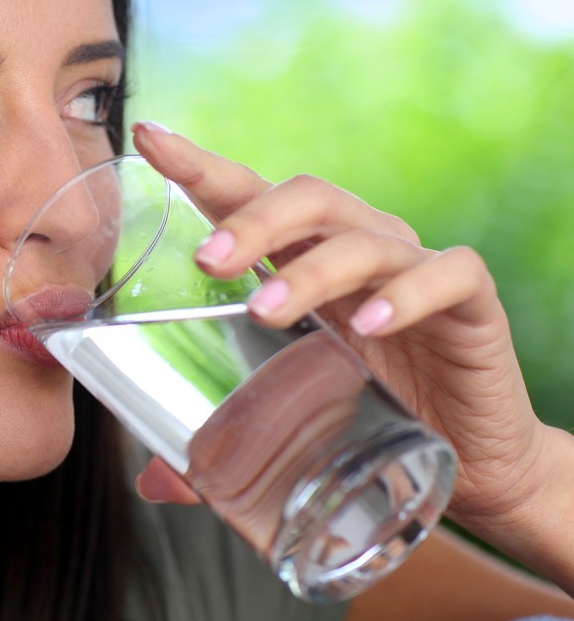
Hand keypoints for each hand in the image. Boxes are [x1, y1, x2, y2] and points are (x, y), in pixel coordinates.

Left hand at [128, 123, 571, 559]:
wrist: (470, 463)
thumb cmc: (367, 419)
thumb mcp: (287, 423)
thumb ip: (222, 442)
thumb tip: (152, 483)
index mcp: (300, 258)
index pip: (246, 195)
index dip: (199, 165)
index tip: (149, 137)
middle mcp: (356, 245)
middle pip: (303, 198)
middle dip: (250, 221)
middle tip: (207, 263)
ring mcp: (413, 267)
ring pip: (361, 236)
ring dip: (309, 270)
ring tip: (265, 312)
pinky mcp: (471, 302)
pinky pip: (444, 275)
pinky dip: (404, 295)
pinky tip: (369, 326)